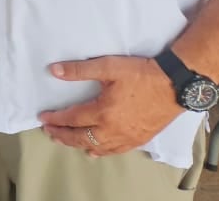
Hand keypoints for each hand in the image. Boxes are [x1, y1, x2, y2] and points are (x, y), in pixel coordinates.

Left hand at [39, 56, 182, 156]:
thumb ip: (79, 70)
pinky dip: (100, 151)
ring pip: (97, 147)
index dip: (56, 119)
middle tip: (49, 132)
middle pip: (81, 137)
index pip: (72, 119)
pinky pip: (115, 151)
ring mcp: (127, 137)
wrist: (175, 86)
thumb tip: (54, 71)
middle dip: (62, 135)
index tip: (43, 118)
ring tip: (65, 140)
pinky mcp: (139, 139)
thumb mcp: (108, 67)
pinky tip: (94, 151)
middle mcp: (113, 129)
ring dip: (77, 144)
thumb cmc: (142, 75)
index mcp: (103, 112)